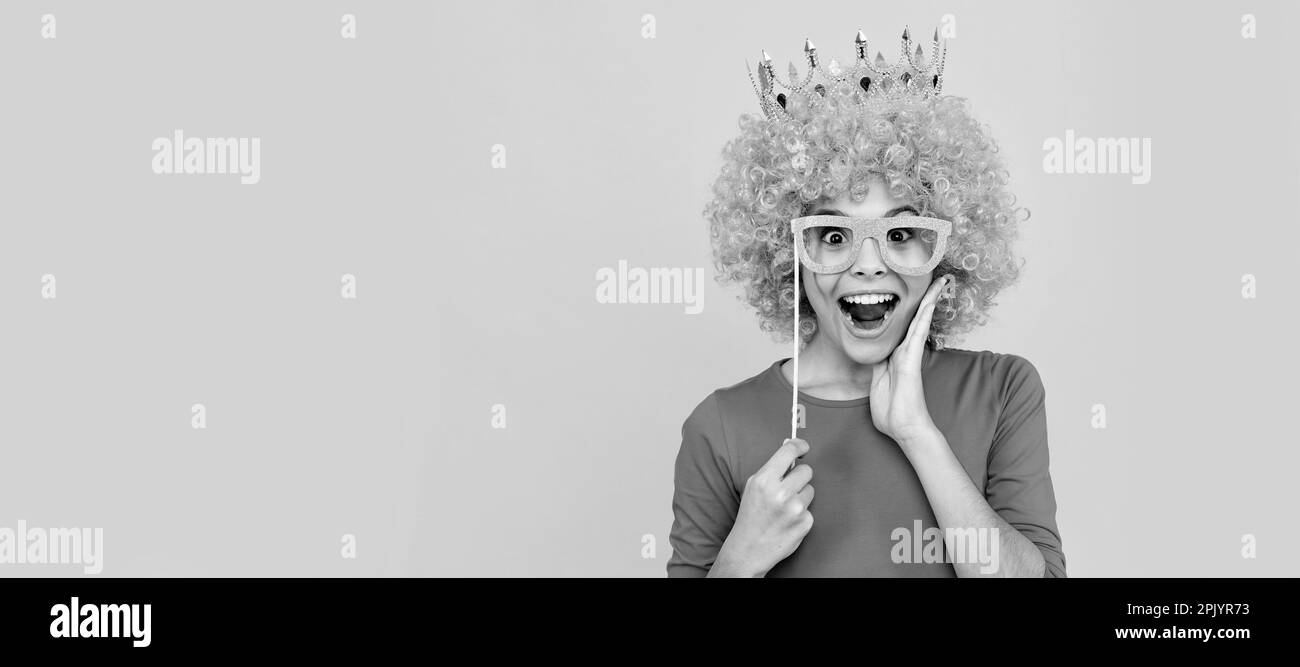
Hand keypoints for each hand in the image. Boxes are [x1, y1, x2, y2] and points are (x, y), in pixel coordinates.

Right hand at [710, 438, 813, 577]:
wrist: (749, 549)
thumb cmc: (750, 517)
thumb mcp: (752, 487)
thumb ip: (771, 469)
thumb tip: (789, 449)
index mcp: (765, 480)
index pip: (788, 452)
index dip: (798, 446)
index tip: (803, 447)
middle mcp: (781, 493)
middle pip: (806, 470)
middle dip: (799, 476)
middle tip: (789, 487)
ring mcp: (795, 509)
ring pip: (810, 490)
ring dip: (801, 496)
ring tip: (785, 508)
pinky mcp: (805, 522)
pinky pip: (810, 508)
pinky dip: (801, 513)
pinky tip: (788, 521)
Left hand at [869, 274, 952, 447]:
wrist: (904, 428)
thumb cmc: (892, 412)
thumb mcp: (877, 384)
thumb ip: (878, 367)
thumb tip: (876, 353)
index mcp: (895, 357)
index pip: (903, 328)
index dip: (909, 311)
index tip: (913, 295)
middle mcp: (905, 352)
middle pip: (916, 319)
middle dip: (926, 299)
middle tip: (937, 280)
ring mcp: (909, 355)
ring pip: (920, 321)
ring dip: (930, 301)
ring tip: (940, 282)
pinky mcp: (911, 360)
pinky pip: (918, 333)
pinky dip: (924, 316)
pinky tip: (930, 301)